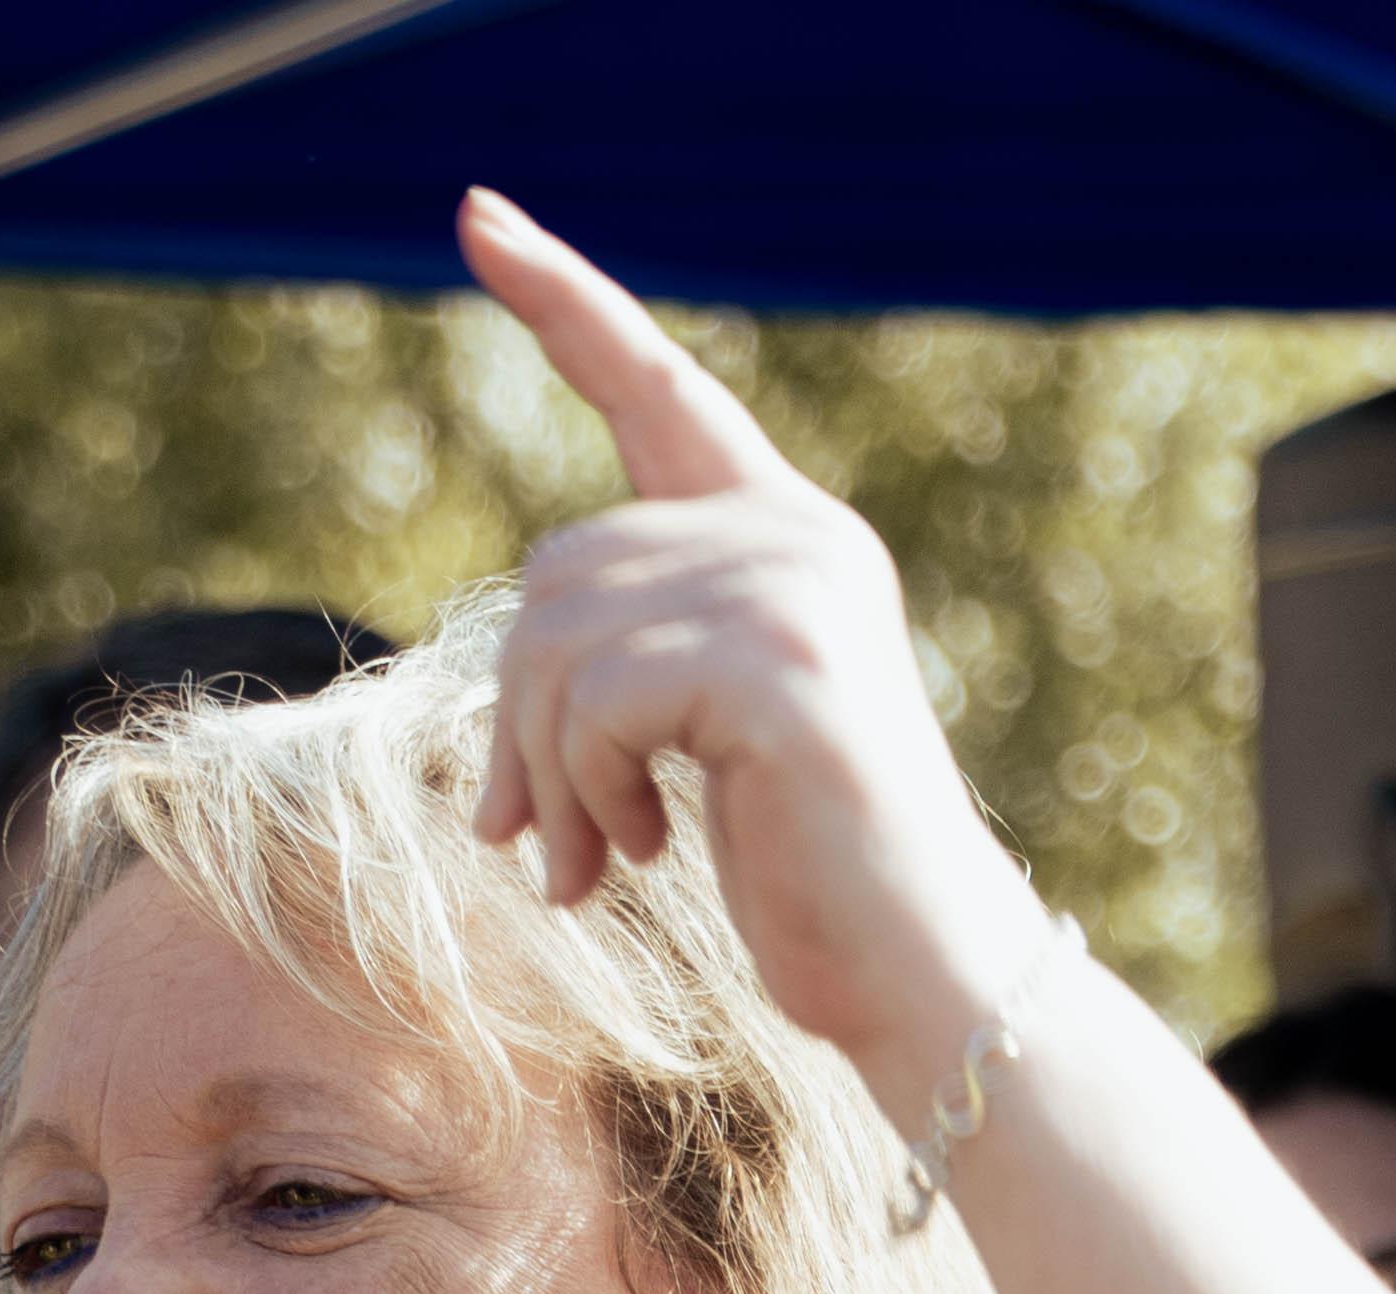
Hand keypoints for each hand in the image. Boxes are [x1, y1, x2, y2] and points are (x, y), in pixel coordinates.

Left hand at [454, 190, 1046, 1100]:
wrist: (917, 972)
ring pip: (558, 642)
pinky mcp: (781, 661)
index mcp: (783, 533)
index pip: (655, 384)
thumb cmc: (806, 876)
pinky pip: (595, 699)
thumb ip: (620, 666)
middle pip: (557, 570)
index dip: (563, 302)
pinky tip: (640, 855)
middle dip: (521, 720)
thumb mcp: (691, 746)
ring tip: (596, 858)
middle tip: (542, 839)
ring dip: (548, 774)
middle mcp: (798, 533)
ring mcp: (797, 588)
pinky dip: (586, 792)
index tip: (478, 219)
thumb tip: (500, 687)